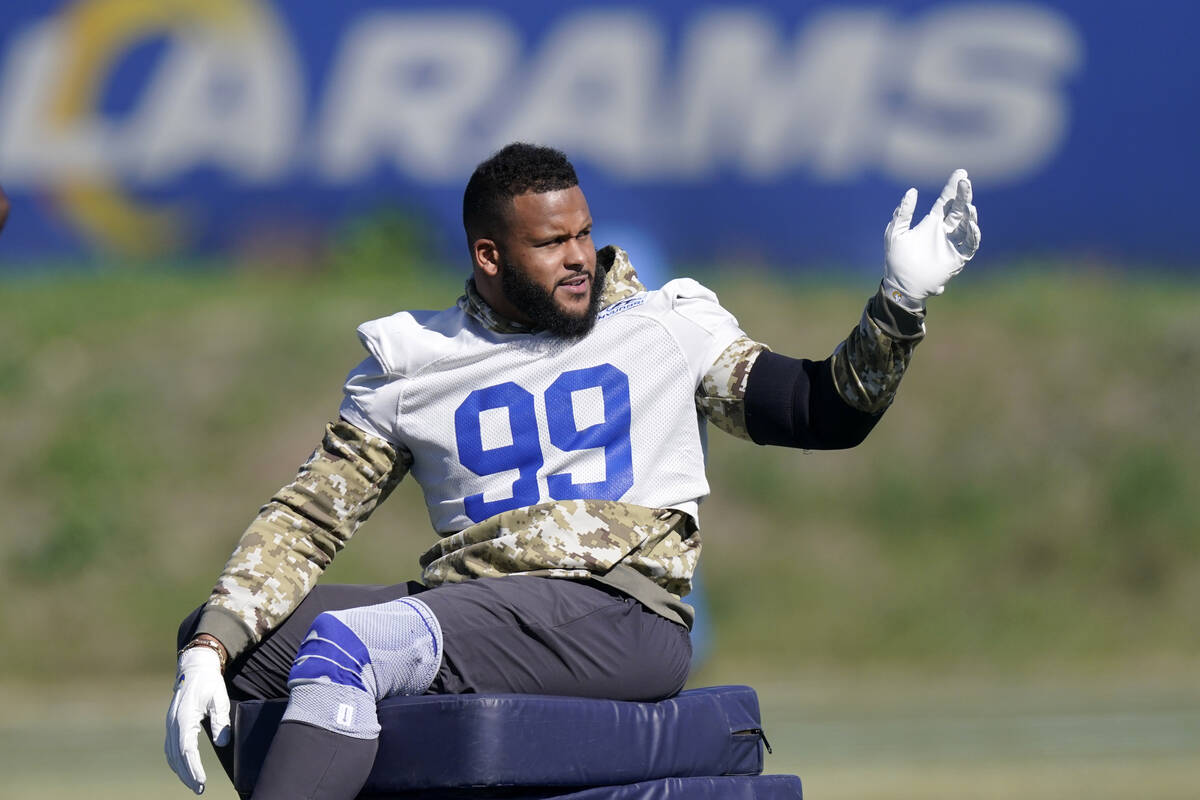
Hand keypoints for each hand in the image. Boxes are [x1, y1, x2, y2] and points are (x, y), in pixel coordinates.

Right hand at [165, 647, 230, 793]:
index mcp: (184, 717)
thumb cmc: (209, 683)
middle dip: (187, 774)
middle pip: (177, 756)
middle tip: (199, 789)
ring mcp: (170, 724)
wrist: (195, 668)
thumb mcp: (219, 699)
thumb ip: (220, 720)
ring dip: (181, 770)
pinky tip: (184, 770)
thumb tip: (222, 743)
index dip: (193, 767)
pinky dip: (176, 762)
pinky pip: (171, 748)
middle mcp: (173, 723)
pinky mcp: (172, 725)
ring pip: (171, 754)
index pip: (186, 749)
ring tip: (194, 784)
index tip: (201, 781)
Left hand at [883, 169, 980, 310]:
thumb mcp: (895, 232)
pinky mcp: (957, 258)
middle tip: (965, 182)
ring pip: (966, 225)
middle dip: (964, 195)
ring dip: (969, 214)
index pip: (946, 201)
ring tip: (968, 206)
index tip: (961, 173)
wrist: (901, 285)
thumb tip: (912, 191)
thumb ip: (903, 213)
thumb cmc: (896, 260)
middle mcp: (944, 231)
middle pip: (959, 209)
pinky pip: (970, 245)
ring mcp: (952, 244)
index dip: (953, 187)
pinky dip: (973, 235)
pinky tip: (971, 225)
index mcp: (931, 223)